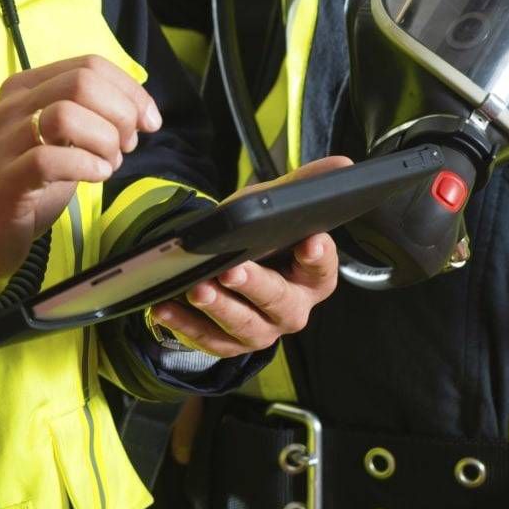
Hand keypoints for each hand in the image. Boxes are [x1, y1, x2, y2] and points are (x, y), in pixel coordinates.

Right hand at [0, 54, 160, 309]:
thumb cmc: (18, 187)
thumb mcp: (53, 141)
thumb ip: (85, 120)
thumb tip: (134, 113)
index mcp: (27, 88)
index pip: (89, 65)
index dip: (130, 90)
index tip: (148, 121)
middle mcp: (14, 106)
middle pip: (82, 82)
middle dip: (121, 112)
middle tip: (127, 145)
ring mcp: (6, 140)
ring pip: (68, 113)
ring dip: (105, 139)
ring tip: (109, 163)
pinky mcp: (6, 178)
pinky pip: (51, 158)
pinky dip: (87, 165)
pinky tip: (95, 177)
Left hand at [143, 155, 347, 357]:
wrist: (231, 269)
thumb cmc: (261, 239)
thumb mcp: (276, 210)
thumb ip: (304, 187)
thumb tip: (343, 164)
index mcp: (313, 278)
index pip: (322, 268)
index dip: (317, 256)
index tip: (309, 241)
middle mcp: (292, 309)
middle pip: (279, 301)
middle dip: (255, 285)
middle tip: (231, 269)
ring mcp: (262, 331)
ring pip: (244, 326)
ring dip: (219, 308)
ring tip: (197, 288)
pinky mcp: (231, 344)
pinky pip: (208, 338)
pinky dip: (185, 324)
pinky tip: (165, 306)